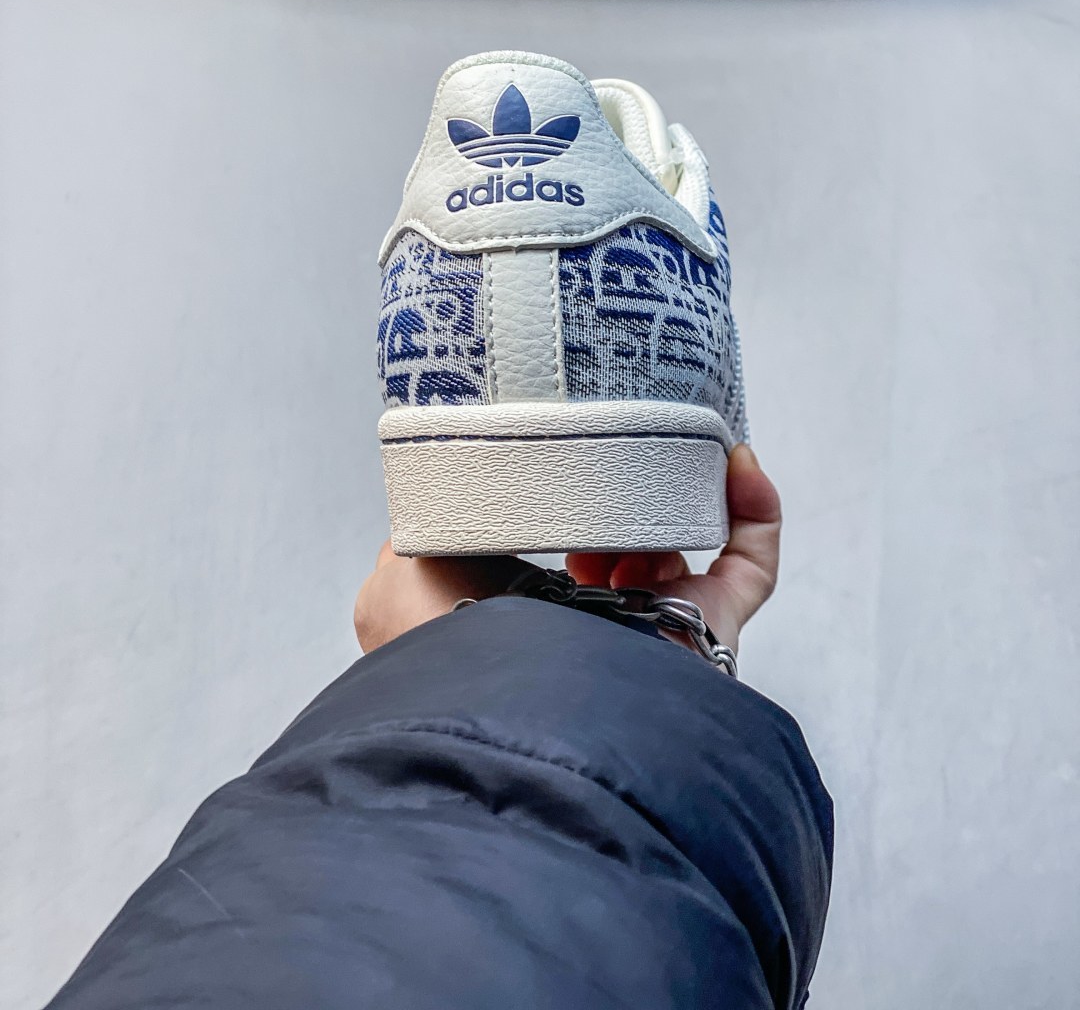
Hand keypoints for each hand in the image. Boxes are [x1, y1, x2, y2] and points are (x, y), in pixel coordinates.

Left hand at [354, 444, 779, 655]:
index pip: (563, 570)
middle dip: (621, 514)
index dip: (566, 520)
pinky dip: (754, 508)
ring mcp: (664, 638)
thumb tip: (440, 508)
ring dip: (666, 510)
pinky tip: (739, 464)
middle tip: (602, 490)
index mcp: (534, 631)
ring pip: (684, 559)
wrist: (518, 708)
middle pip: (631, 559)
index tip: (559, 479)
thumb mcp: (396, 583)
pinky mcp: (716, 632)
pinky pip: (751, 564)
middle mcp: (602, 640)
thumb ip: (416, 540)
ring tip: (633, 507)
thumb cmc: (452, 654)